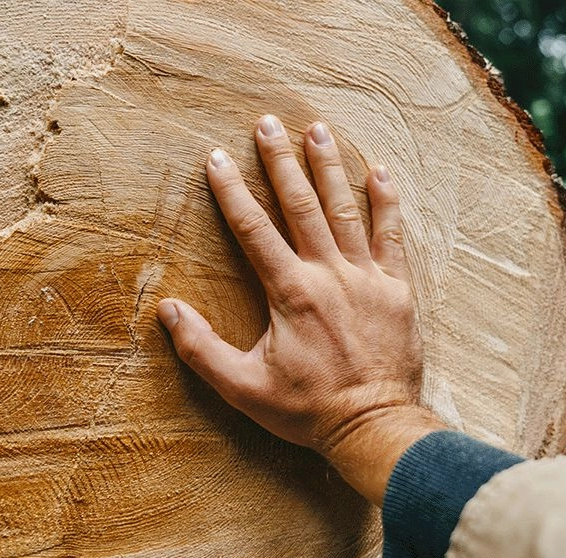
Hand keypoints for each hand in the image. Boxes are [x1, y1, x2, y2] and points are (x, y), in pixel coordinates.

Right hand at [157, 115, 444, 505]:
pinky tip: (379, 171)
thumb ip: (201, 349)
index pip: (254, 230)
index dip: (232, 192)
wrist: (375, 425)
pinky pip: (392, 235)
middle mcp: (328, 274)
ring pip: (345, 210)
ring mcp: (367, 277)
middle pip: (300, 205)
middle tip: (268, 124)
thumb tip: (167, 311)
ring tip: (317, 130)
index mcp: (290, 292)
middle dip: (280, 161)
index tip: (216, 158)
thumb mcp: (243, 387)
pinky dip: (386, 201)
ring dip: (328, 168)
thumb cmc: (307, 409)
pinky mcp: (398, 288)